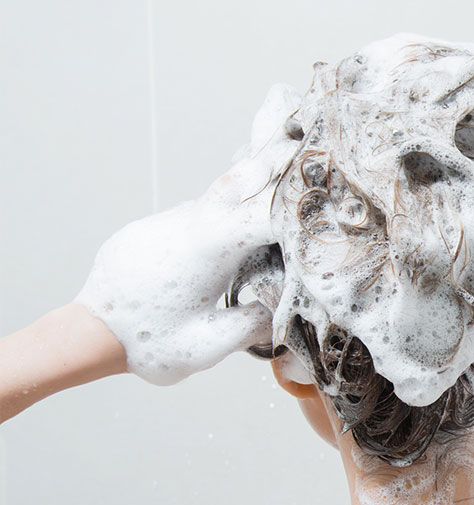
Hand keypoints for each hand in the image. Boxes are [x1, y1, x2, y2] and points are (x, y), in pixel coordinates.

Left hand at [73, 83, 302, 384]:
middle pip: (240, 178)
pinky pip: (202, 210)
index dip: (300, 202)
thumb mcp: (208, 345)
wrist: (87, 334)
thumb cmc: (148, 342)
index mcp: (208, 246)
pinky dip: (229, 203)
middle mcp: (189, 223)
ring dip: (253, 178)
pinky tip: (243, 207)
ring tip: (284, 158)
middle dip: (276, 156)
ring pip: (220, 194)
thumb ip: (252, 324)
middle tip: (306, 131)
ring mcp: (171, 222)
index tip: (329, 189)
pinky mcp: (159, 229)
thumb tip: (280, 309)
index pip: (267, 213)